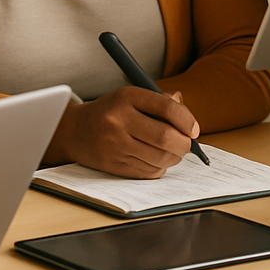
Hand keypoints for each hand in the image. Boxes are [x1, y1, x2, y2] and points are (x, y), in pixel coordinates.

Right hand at [44, 87, 200, 178]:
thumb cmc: (111, 111)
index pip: (166, 108)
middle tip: (187, 143)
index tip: (194, 129)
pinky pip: (148, 172)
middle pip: (165, 137)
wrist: (75, 131)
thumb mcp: (132, 97)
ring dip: (174, 157)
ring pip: (159, 158)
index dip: (187, 120)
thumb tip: (186, 115)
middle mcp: (119, 121)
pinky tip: (157, 160)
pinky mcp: (113, 165)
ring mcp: (115, 145)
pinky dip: (160, 168)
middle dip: (184, 143)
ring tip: (173, 151)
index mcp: (127, 97)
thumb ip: (161, 101)